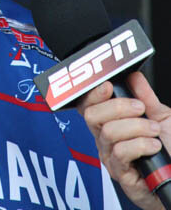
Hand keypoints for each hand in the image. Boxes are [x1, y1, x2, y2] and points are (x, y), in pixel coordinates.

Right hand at [78, 71, 170, 209]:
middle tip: (140, 109)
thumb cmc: (170, 149)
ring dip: (137, 127)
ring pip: (108, 132)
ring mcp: (110, 156)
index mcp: (109, 121)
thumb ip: (145, 96)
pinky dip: (141, 144)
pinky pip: (120, 152)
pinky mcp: (119, 174)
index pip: (87, 104)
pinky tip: (154, 146)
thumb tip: (133, 75)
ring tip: (154, 130)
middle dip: (118, 107)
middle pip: (91, 115)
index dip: (93, 93)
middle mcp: (105, 138)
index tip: (108, 85)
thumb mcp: (160, 117)